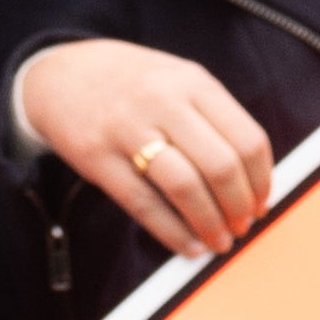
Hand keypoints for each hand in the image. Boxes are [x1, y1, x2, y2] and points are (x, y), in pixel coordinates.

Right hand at [16, 39, 274, 254]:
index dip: (262, 181)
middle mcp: (161, 102)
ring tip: (218, 240)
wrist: (57, 74)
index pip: (247, 139)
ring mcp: (127, 128)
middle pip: (221, 166)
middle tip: (242, 225)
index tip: (262, 202)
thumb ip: (213, 121)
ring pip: (185, 187)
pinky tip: (188, 245)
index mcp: (190, 82)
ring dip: (210, 224)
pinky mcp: (97, 157)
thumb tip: (252, 182)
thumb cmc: (130, 84)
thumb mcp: (176, 81)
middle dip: (239, 207)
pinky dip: (173, 233)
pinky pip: (144, 204)